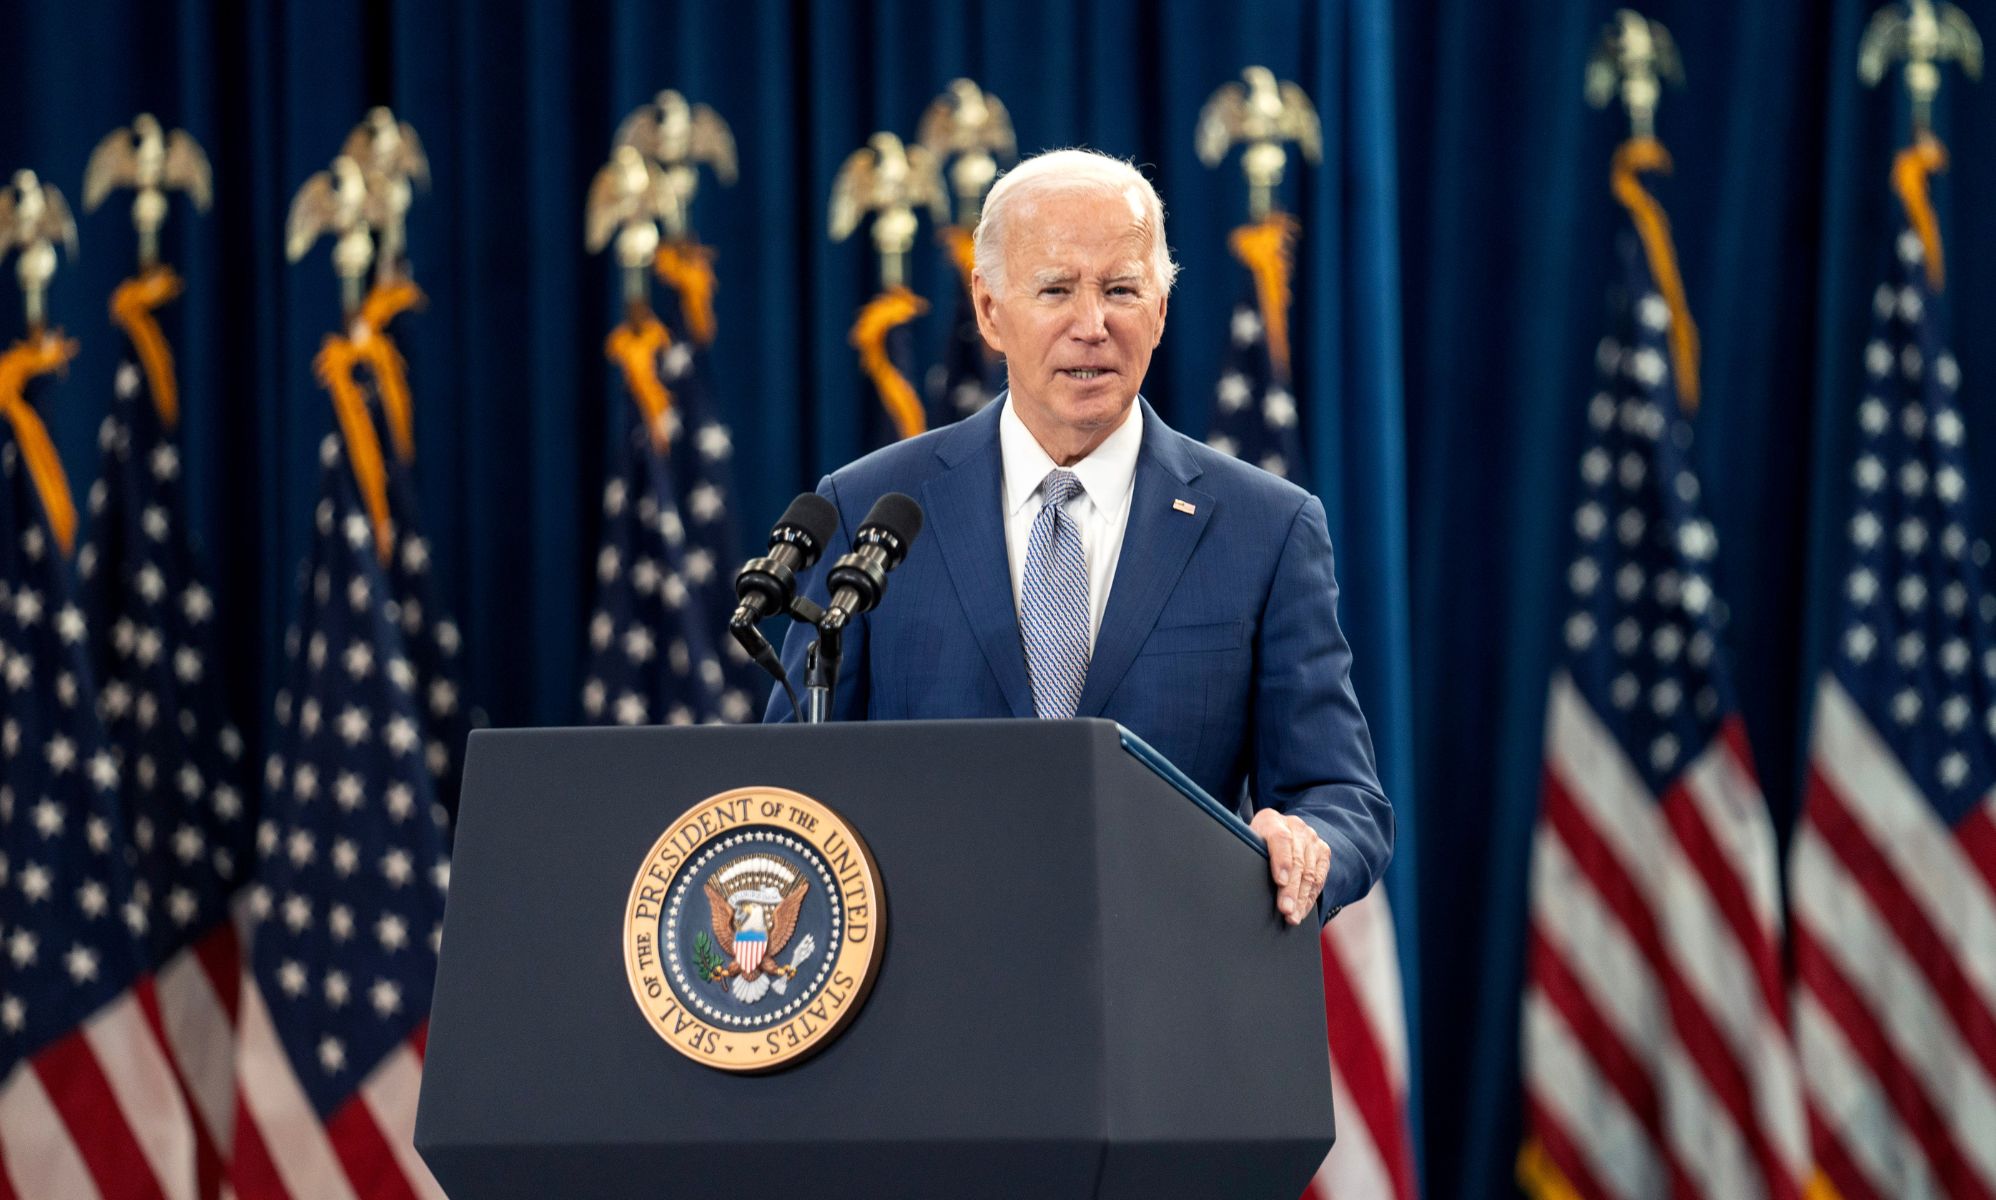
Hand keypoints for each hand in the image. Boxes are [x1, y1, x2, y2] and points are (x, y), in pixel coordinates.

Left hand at [1250, 808, 1330, 925]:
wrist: (1278, 828)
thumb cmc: (1256, 842)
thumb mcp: (1246, 842)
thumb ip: (1246, 853)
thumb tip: (1235, 879)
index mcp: (1271, 820)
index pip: (1280, 839)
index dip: (1281, 861)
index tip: (1280, 881)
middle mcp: (1296, 826)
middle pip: (1297, 861)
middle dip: (1291, 889)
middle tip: (1286, 910)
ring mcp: (1312, 839)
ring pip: (1310, 872)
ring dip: (1302, 898)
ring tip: (1293, 916)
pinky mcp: (1323, 851)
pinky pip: (1320, 877)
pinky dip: (1311, 897)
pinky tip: (1303, 911)